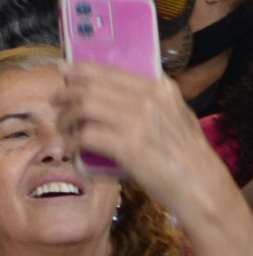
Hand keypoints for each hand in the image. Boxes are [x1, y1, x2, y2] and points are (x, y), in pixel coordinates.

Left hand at [56, 60, 232, 211]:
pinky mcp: (127, 145)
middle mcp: (149, 98)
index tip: (63, 70)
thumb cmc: (186, 154)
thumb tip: (113, 89)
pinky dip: (72, 142)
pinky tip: (71, 149)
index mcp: (160, 88)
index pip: (110, 70)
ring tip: (63, 127)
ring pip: (83, 106)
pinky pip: (85, 136)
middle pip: (91, 86)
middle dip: (66, 93)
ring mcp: (137, 121)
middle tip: (56, 102)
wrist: (200, 185)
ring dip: (66, 117)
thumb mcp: (177, 115)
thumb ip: (151, 100)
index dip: (81, 70)